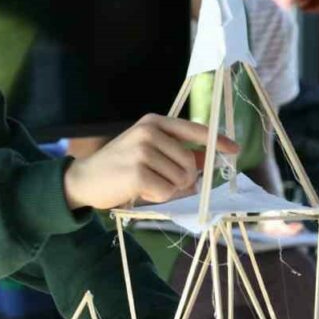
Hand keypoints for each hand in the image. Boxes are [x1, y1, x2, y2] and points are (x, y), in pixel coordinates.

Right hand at [61, 114, 238, 209]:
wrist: (84, 179)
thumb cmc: (119, 166)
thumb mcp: (147, 151)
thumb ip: (176, 152)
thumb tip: (206, 159)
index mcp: (153, 122)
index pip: (194, 129)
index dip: (216, 141)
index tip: (234, 150)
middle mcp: (149, 131)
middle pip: (190, 162)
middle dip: (184, 179)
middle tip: (162, 182)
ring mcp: (143, 151)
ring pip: (181, 179)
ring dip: (169, 189)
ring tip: (147, 184)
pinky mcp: (138, 173)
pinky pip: (167, 192)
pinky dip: (158, 197)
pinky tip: (140, 191)